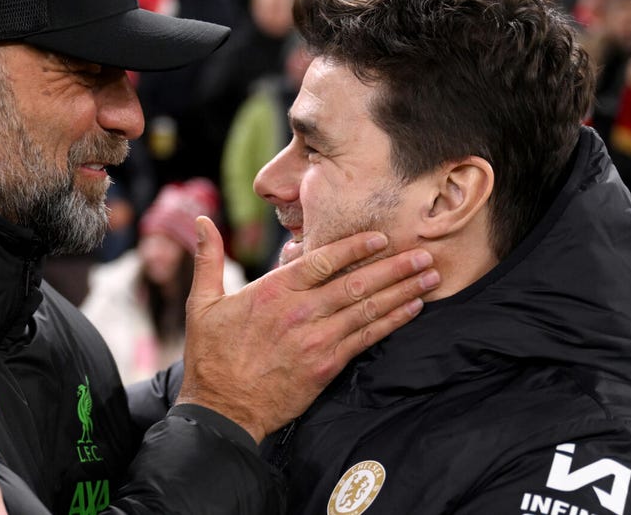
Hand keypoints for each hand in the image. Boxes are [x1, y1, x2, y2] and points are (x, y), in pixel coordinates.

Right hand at [177, 217, 436, 442]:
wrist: (222, 409)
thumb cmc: (211, 355)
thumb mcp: (203, 303)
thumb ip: (208, 259)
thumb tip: (200, 221)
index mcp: (273, 291)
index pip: (322, 260)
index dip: (355, 246)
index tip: (381, 237)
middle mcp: (300, 311)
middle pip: (356, 282)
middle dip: (394, 266)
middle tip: (423, 253)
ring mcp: (316, 339)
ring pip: (367, 308)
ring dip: (402, 290)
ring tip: (429, 276)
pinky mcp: (326, 365)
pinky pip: (366, 338)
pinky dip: (392, 321)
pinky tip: (412, 309)